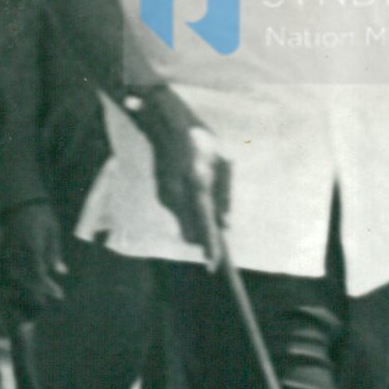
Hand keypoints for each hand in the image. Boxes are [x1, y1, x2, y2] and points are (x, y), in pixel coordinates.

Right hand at [0, 203, 67, 318]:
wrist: (18, 198)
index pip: (39, 274)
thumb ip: (55, 253)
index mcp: (31, 246)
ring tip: (40, 290)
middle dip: (39, 289)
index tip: (59, 295)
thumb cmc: (40, 213)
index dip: (48, 287)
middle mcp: (17, 250)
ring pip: (16, 276)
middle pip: (26, 278)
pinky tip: (25, 281)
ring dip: (28, 284)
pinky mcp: (2, 249)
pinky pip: (9, 269)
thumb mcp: (53, 232)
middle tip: (52, 294)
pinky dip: (18, 277)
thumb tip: (62, 272)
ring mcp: (7, 250)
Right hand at [153, 125, 230, 259]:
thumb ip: (225, 193)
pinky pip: (180, 213)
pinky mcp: (162, 194)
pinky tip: (197, 196)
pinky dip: (190, 213)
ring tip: (209, 204)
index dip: (209, 245)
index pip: (203, 222)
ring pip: (185, 224)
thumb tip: (226, 224)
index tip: (212, 264)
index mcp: (196, 182)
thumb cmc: (200, 139)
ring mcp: (166, 195)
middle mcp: (177, 193)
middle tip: (216, 241)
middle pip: (190, 231)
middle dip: (204, 239)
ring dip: (198, 224)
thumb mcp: (223, 160)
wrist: (165, 123)